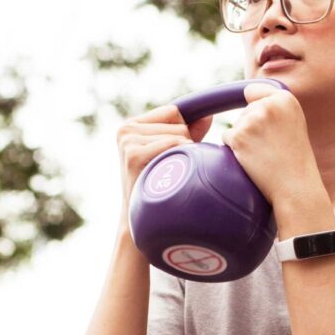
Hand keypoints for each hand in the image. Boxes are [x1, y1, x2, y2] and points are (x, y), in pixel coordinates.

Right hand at [116, 104, 212, 229]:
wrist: (141, 222)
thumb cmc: (158, 189)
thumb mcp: (171, 155)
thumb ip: (187, 133)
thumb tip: (208, 116)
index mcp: (132, 125)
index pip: (174, 112)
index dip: (184, 130)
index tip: (178, 152)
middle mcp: (126, 129)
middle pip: (178, 122)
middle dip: (184, 145)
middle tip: (170, 170)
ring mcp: (128, 140)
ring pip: (179, 134)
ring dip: (183, 155)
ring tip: (168, 175)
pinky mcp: (133, 153)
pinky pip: (173, 144)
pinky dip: (180, 160)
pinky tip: (168, 177)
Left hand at [221, 82, 324, 209]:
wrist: (295, 186)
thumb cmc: (295, 161)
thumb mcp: (293, 124)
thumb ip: (275, 108)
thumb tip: (246, 94)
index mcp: (285, 99)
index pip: (254, 90)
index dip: (254, 105)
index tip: (263, 123)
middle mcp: (268, 105)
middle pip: (245, 111)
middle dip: (252, 128)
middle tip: (271, 148)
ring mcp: (253, 120)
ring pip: (236, 126)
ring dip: (244, 141)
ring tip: (265, 155)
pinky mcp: (239, 136)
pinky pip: (227, 139)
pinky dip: (236, 151)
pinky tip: (254, 161)